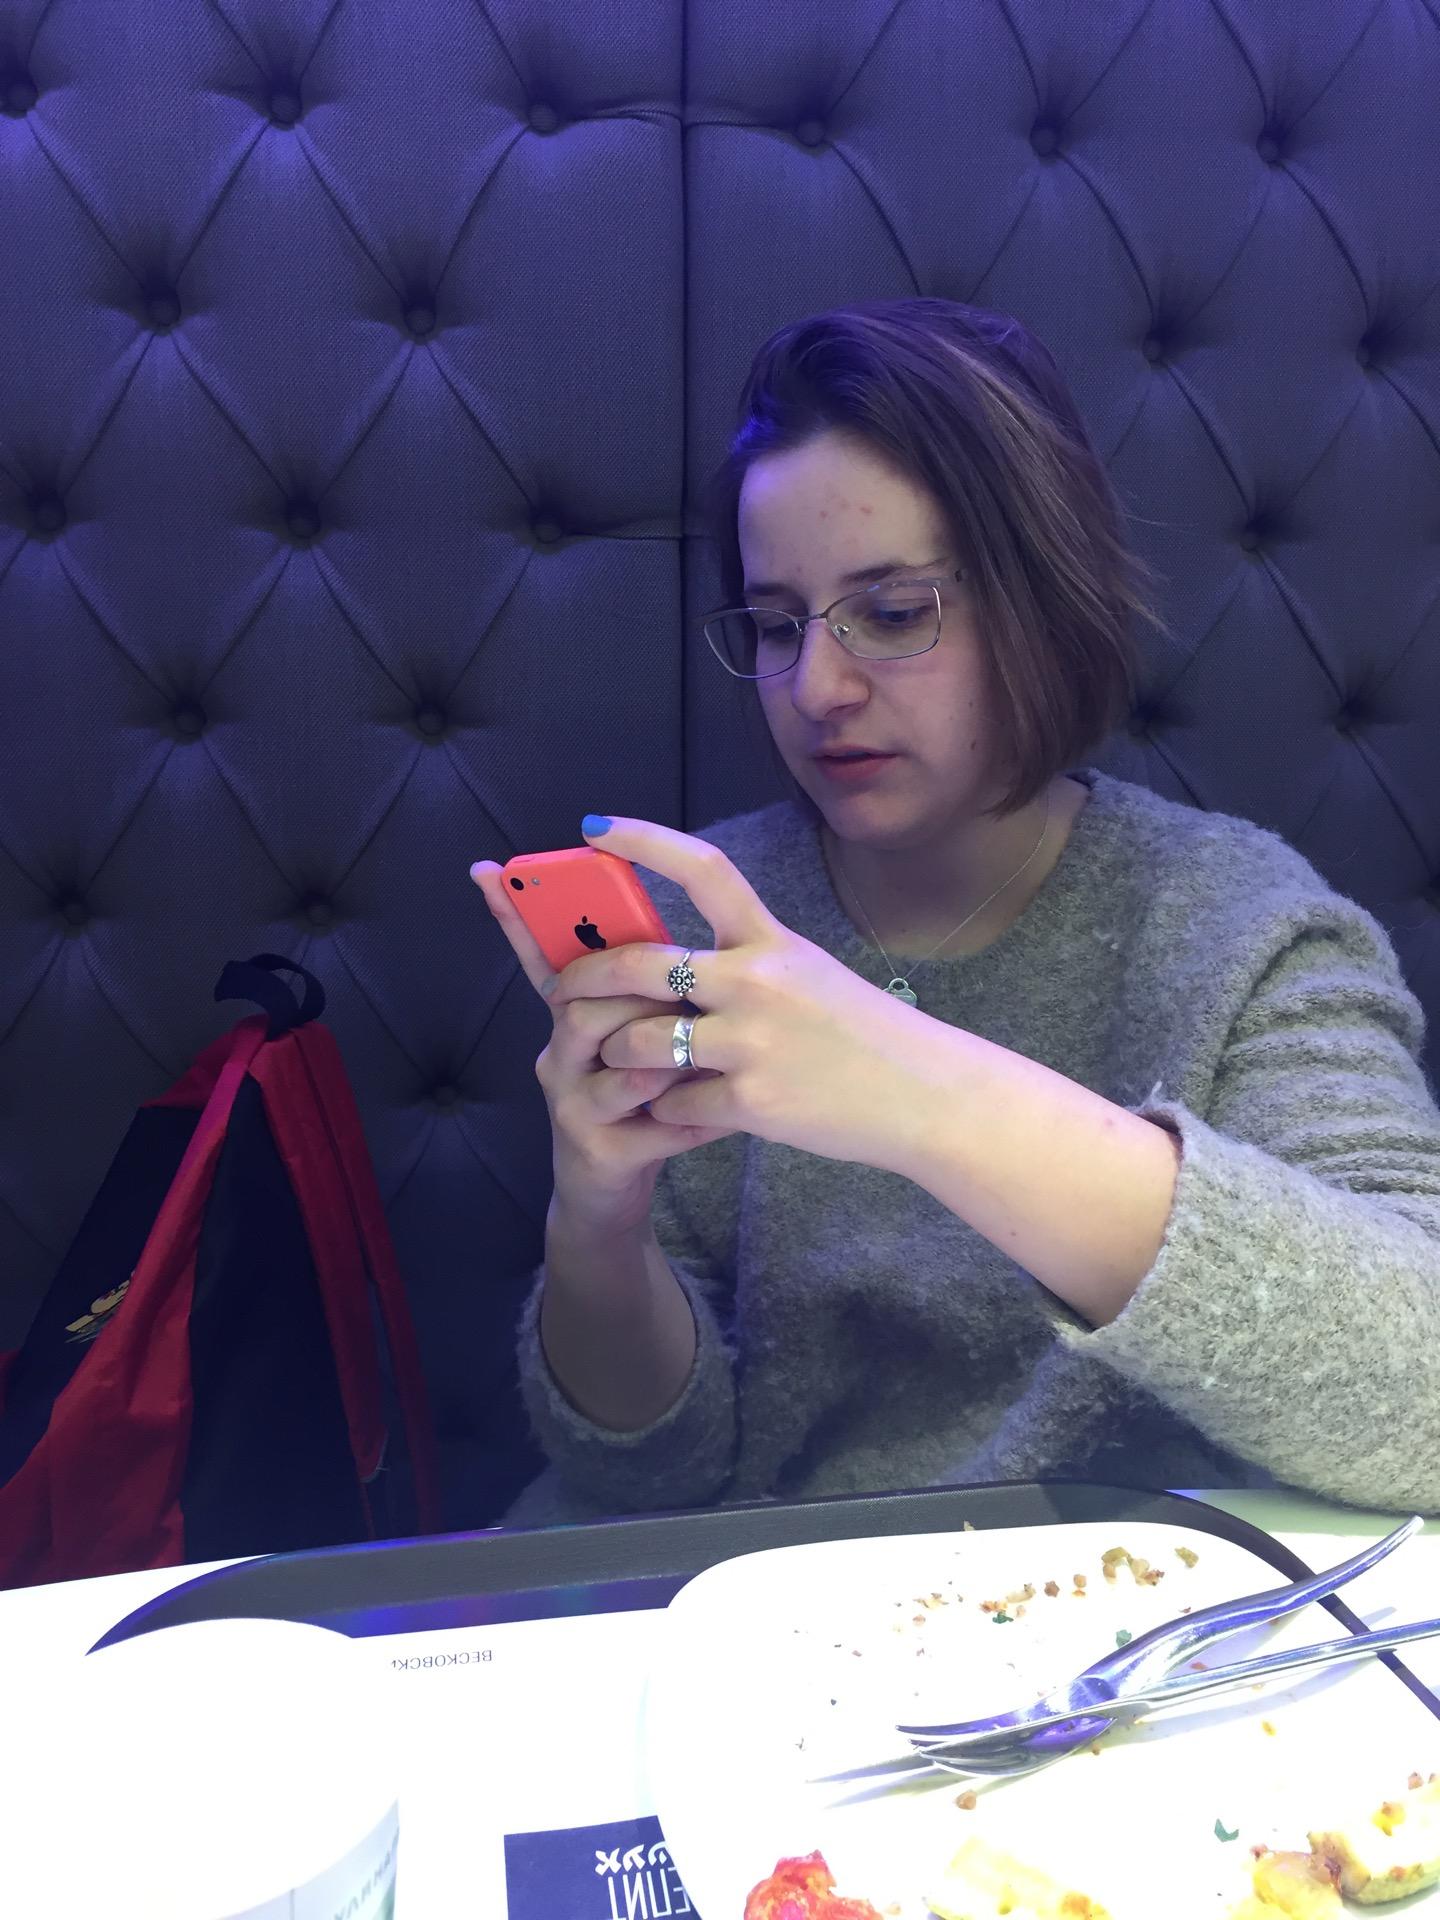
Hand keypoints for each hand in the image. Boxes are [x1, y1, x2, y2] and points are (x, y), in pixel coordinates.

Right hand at [469, 856, 736, 1231]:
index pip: (540, 956)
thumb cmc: (638, 1107)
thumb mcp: (638, 1044)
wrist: (609, 1198)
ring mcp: (572, 1104)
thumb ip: (648, 999)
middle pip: (584, 1002)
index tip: (490, 869)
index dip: (515, 914)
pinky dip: (697, 1116)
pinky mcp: (598, 1151)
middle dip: (645, 997)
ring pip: (618, 1060)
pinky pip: (655, 1122)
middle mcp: (557, 1054)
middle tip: (692, 1006)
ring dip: (673, 1056)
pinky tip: (722, 1116)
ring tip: (711, 1061)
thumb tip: (685, 944)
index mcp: (570, 1018)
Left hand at [541, 817, 940, 1171]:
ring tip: (621, 1064)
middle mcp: (756, 982)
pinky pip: (671, 1103)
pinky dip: (664, 1110)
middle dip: (584, 977)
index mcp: (771, 941)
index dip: (641, 840)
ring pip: (638, 1042)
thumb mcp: (809, 976)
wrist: (923, 1096)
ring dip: (617, 1055)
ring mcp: (751, 1041)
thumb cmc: (862, 1036)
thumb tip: (669, 968)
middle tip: (560, 988)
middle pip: (638, 965)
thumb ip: (744, 965)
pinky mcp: (749, 1099)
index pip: (702, 868)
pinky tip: (679, 1111)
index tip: (592, 825)